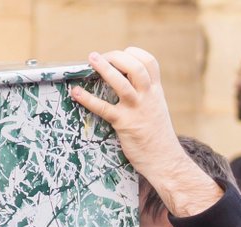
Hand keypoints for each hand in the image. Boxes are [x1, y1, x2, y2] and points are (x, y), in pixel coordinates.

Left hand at [70, 48, 221, 216]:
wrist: (164, 159)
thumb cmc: (156, 136)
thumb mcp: (155, 109)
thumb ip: (145, 96)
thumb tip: (126, 86)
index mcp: (156, 91)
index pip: (150, 62)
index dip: (134, 53)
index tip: (121, 54)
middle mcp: (149, 96)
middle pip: (136, 66)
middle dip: (117, 57)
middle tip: (99, 57)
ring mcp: (137, 109)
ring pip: (122, 82)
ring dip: (105, 68)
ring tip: (91, 59)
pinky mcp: (125, 123)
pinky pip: (104, 108)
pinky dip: (88, 99)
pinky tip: (76, 93)